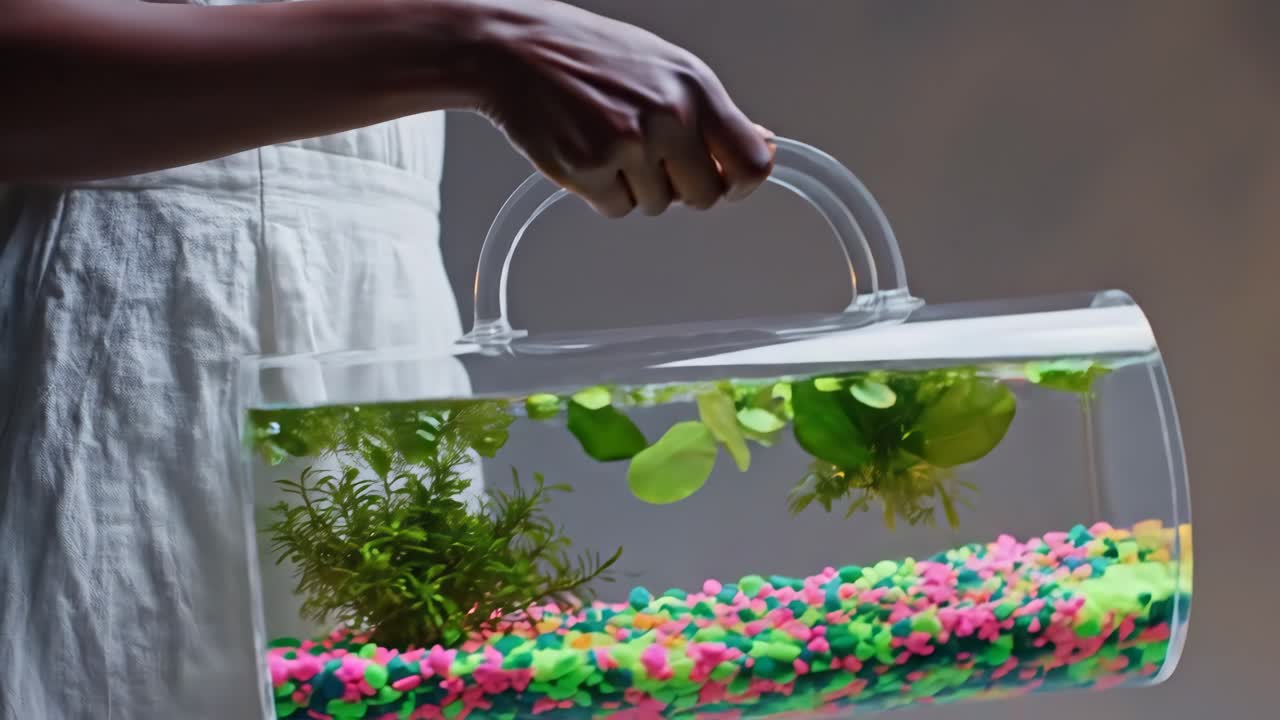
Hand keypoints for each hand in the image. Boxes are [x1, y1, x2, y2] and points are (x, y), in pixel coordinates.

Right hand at [463, 0, 774, 216]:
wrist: (519, 49)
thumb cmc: (592, 57)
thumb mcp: (666, 69)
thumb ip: (711, 113)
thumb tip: (760, 144)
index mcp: (695, 88)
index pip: (750, 162)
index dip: (741, 182)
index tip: (727, 182)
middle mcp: (669, 116)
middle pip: (705, 196)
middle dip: (682, 188)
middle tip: (652, 159)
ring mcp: (630, 144)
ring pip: (657, 205)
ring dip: (635, 186)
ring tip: (607, 140)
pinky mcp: (591, 169)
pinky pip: (616, 209)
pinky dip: (602, 192)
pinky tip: (586, 151)